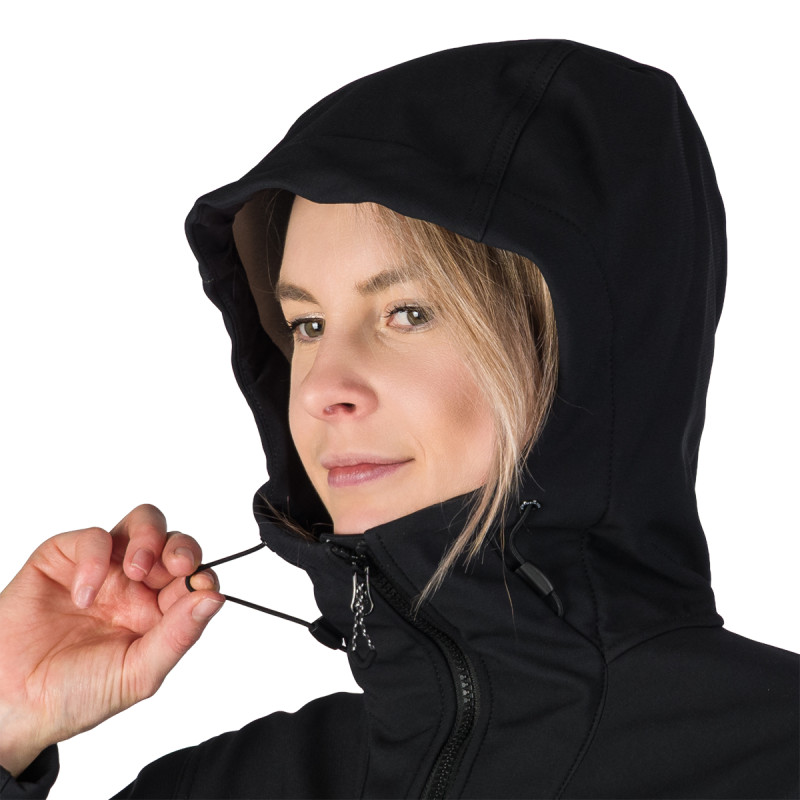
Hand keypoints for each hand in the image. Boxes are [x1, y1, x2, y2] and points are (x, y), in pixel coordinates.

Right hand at [0, 504, 223, 777]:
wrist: (11, 704)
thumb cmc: (75, 694)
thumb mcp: (137, 673)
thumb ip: (177, 635)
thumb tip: (215, 598)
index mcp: (159, 611)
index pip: (194, 577)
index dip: (202, 574)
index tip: (202, 584)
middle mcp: (136, 585)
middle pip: (175, 542)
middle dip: (183, 547)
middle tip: (178, 565)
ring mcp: (103, 568)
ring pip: (143, 523)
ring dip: (150, 537)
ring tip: (137, 570)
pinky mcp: (65, 558)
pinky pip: (93, 537)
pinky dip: (94, 559)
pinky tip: (84, 595)